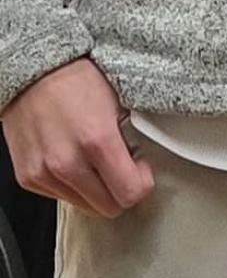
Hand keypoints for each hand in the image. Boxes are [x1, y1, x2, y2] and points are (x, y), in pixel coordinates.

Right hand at [1, 58, 154, 217]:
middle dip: (120, 190)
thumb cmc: (76, 77)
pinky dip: (71, 185)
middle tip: (121, 165)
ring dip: (95, 189)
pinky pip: (60, 197)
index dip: (142, 182)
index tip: (140, 168)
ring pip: (84, 206)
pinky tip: (74, 159)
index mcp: (97, 140)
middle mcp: (67, 162)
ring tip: (95, 160)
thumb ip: (134, 134)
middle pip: (108, 207)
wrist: (32, 69)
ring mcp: (44, 173)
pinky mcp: (27, 177)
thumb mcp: (119, 99)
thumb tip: (148, 158)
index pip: (130, 193)